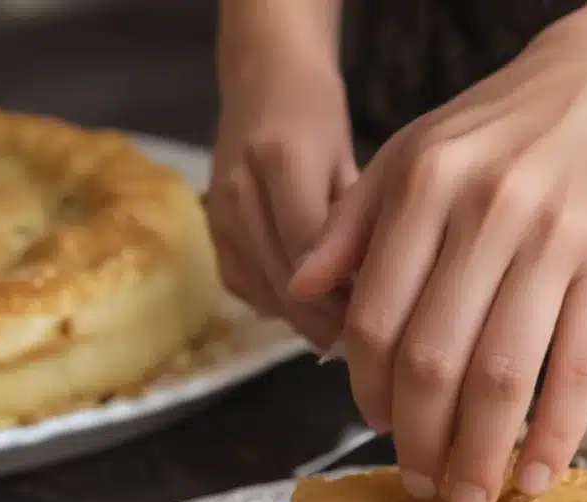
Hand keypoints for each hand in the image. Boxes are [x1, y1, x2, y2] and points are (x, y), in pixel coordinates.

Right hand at [207, 26, 355, 348]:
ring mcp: (217, 215)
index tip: (376, 317)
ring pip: (264, 294)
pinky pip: (246, 290)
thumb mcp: (352, 161)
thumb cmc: (318, 118)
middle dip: (326, 319)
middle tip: (365, 337)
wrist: (261, 79)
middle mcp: (239, 190)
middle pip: (283, 282)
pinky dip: (279, 306)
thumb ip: (355, 227)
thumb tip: (371, 298)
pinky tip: (308, 305)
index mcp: (281, 158)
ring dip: (304, 318)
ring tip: (342, 324)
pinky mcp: (210, 235)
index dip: (343, 298)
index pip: (311, 254)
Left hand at [289, 20, 586, 501]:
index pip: (377, 318)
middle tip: (420, 484)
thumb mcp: (407, 154)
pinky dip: (556, 432)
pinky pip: (580, 368)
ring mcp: (555, 243)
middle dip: (421, 439)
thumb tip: (300, 294)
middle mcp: (486, 215)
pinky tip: (536, 476)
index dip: (369, 389)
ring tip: (467, 498)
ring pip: (503, 374)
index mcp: (425, 190)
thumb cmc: (492, 134)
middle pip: (435, 358)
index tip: (378, 427)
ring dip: (480, 452)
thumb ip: (350, 224)